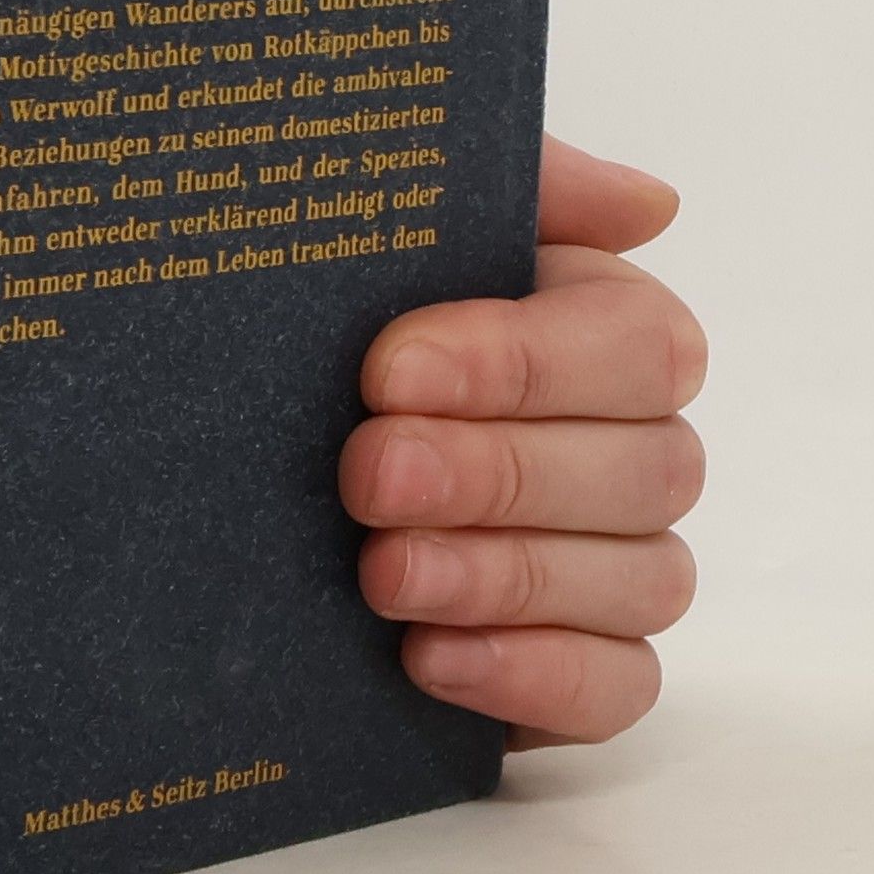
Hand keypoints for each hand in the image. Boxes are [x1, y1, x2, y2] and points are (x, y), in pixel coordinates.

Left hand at [339, 136, 705, 748]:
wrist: (223, 444)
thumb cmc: (332, 321)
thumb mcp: (395, 222)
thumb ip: (523, 186)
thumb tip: (650, 205)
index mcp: (600, 329)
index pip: (636, 345)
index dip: (522, 362)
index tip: (388, 370)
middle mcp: (628, 446)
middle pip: (647, 469)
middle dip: (497, 473)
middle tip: (367, 477)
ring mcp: (614, 563)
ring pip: (644, 580)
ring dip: (508, 577)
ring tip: (382, 574)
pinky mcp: (577, 666)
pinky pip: (620, 687)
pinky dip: (533, 674)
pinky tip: (429, 655)